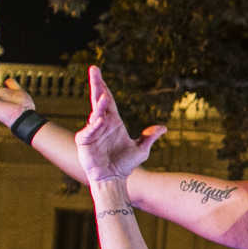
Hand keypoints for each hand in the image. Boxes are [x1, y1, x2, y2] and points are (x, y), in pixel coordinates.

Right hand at [74, 67, 165, 185]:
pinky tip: (100, 119)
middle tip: (94, 69)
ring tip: (104, 97)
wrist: (113, 179)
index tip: (98, 71)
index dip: (104, 87)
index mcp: (113, 122)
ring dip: (100, 106)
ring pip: (95, 114)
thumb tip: (163, 127)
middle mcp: (102, 123)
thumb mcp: (141, 150)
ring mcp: (92, 131)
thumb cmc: (124, 164)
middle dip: (97, 85)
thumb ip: (149, 137)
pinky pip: (89, 131)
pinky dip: (94, 125)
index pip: (109, 101)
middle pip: (98, 100)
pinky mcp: (84, 141)